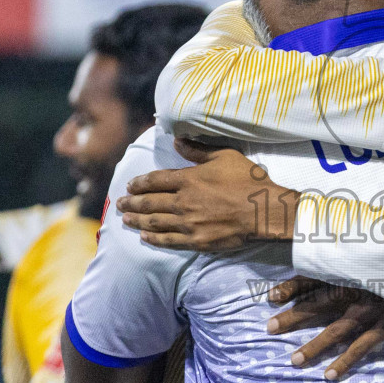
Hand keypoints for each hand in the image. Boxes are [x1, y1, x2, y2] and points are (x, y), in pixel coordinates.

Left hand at [118, 139, 296, 251]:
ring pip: (154, 223)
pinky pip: (169, 241)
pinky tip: (145, 238)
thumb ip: (198, 150)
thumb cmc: (248, 181)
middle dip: (132, 203)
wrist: (263, 211)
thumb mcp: (225, 156)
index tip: (130, 186)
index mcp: (188, 180)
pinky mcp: (196, 241)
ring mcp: (188, 223)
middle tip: (120, 204)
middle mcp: (183, 202)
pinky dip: (154, 239)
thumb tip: (177, 141)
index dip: (140, 183)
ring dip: (137, 221)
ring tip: (125, 220)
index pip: (156, 180)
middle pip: (150, 202)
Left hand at [265, 276, 383, 379]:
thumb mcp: (379, 267)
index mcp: (353, 273)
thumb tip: (330, 279)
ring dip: (314, 346)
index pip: (317, 278)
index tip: (270, 296)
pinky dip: (344, 361)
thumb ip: (355, 273)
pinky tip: (329, 375)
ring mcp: (372, 309)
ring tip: (294, 361)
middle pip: (319, 304)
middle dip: (293, 317)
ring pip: (336, 330)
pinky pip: (361, 347)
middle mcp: (359, 290)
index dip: (293, 286)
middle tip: (268, 328)